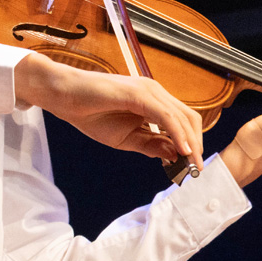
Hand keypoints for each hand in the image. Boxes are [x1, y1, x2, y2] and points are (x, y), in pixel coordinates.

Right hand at [14, 53, 204, 167]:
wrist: (65, 97)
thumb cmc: (91, 114)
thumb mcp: (126, 139)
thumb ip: (150, 145)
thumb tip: (175, 155)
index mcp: (154, 101)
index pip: (184, 121)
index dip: (193, 144)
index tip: (192, 167)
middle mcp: (156, 92)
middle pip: (189, 119)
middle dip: (197, 146)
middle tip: (195, 170)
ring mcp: (148, 90)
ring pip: (181, 117)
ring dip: (190, 143)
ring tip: (191, 165)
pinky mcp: (138, 94)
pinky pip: (165, 115)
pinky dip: (177, 134)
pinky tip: (181, 150)